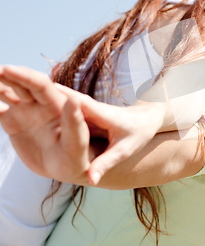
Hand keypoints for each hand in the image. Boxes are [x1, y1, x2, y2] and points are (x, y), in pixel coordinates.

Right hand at [0, 65, 91, 183]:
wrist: (74, 166)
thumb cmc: (84, 157)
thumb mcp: (81, 148)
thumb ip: (76, 128)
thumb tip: (74, 105)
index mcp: (60, 106)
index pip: (42, 86)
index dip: (24, 77)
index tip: (5, 70)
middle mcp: (42, 105)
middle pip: (22, 84)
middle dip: (6, 75)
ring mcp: (27, 112)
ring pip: (6, 92)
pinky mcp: (14, 123)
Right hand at [0, 65, 162, 185]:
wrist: (143, 120)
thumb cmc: (136, 133)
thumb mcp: (124, 149)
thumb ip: (106, 162)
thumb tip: (92, 179)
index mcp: (96, 111)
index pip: (71, 100)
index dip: (49, 91)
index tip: (29, 84)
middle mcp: (82, 104)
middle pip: (51, 90)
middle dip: (27, 80)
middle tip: (1, 71)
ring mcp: (75, 105)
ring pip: (46, 92)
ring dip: (23, 83)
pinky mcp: (71, 108)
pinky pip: (47, 100)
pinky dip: (28, 94)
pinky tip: (6, 90)